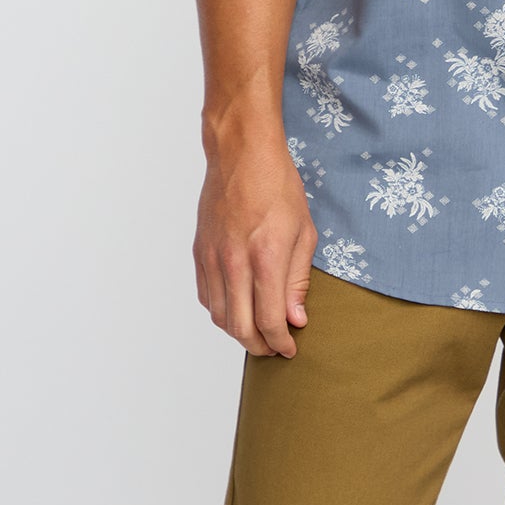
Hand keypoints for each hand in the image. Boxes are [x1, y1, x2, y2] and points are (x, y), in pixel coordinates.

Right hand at [193, 138, 317, 356]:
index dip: (280, 343)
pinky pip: (206, 296)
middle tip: (275, 348)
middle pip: (240, 327)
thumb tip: (295, 319)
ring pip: (219, 316)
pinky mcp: (199, 252)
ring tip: (257, 332)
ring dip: (238, 332)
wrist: (241, 155)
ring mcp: (212, 258)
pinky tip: (238, 308)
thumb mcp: (304, 233)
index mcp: (266, 258)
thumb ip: (298, 281)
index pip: (269, 320)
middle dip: (259, 346)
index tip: (290, 349)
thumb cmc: (278, 187)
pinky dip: (221, 311)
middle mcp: (234, 262)